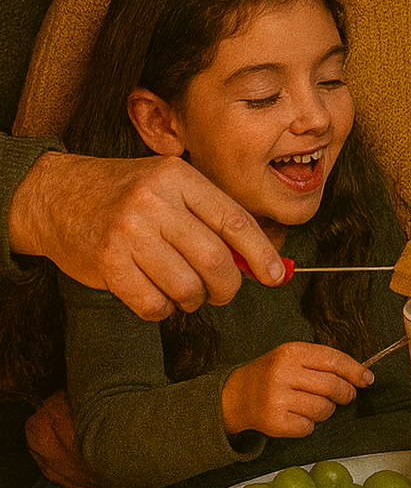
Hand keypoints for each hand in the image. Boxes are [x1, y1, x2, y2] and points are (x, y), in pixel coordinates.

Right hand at [9, 151, 284, 321]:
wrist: (57, 195)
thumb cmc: (125, 194)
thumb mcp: (170, 186)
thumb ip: (210, 217)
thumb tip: (257, 261)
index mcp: (179, 177)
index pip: (234, 221)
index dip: (261, 254)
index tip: (275, 276)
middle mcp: (155, 201)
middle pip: (215, 259)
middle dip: (228, 286)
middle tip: (223, 292)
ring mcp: (128, 232)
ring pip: (186, 287)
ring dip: (194, 300)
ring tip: (187, 292)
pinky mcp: (107, 262)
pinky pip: (152, 303)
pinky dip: (162, 310)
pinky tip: (157, 297)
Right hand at [221, 341, 373, 437]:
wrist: (236, 395)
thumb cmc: (273, 375)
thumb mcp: (292, 358)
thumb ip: (322, 362)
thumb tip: (361, 376)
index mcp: (290, 352)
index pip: (332, 359)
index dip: (354, 370)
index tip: (367, 379)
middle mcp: (282, 373)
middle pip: (332, 386)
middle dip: (344, 393)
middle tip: (345, 396)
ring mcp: (277, 398)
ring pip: (323, 409)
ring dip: (326, 411)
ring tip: (314, 406)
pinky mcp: (274, 422)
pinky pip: (308, 427)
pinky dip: (309, 425)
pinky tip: (297, 417)